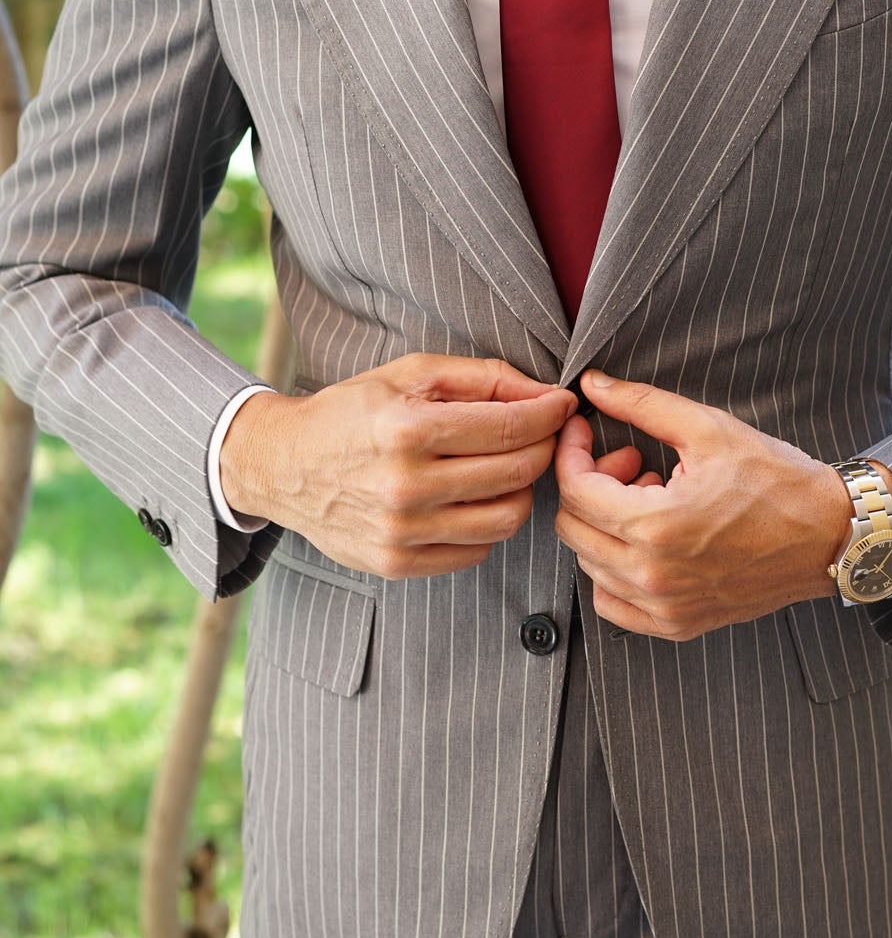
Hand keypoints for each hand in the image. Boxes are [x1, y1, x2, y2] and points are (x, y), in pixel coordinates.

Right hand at [220, 353, 576, 578]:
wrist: (282, 465)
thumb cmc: (350, 413)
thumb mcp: (408, 374)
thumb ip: (480, 377)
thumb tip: (543, 393)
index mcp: (407, 430)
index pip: (510, 427)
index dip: (549, 415)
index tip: (562, 406)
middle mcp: (405, 485)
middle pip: (516, 472)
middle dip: (544, 448)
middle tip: (543, 434)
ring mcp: (402, 531)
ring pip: (506, 518)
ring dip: (522, 490)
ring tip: (510, 469)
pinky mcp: (397, 563)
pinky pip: (477, 550)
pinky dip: (489, 524)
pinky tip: (476, 500)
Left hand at [554, 370, 853, 639]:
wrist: (830, 535)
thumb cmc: (777, 481)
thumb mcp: (709, 429)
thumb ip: (642, 405)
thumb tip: (591, 385)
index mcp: (655, 526)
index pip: (575, 490)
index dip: (573, 452)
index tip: (586, 433)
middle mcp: (652, 575)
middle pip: (573, 528)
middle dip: (589, 485)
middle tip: (631, 462)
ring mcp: (664, 606)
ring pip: (589, 563)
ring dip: (605, 524)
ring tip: (649, 498)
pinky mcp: (677, 624)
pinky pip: (612, 602)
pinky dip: (613, 570)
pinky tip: (644, 541)